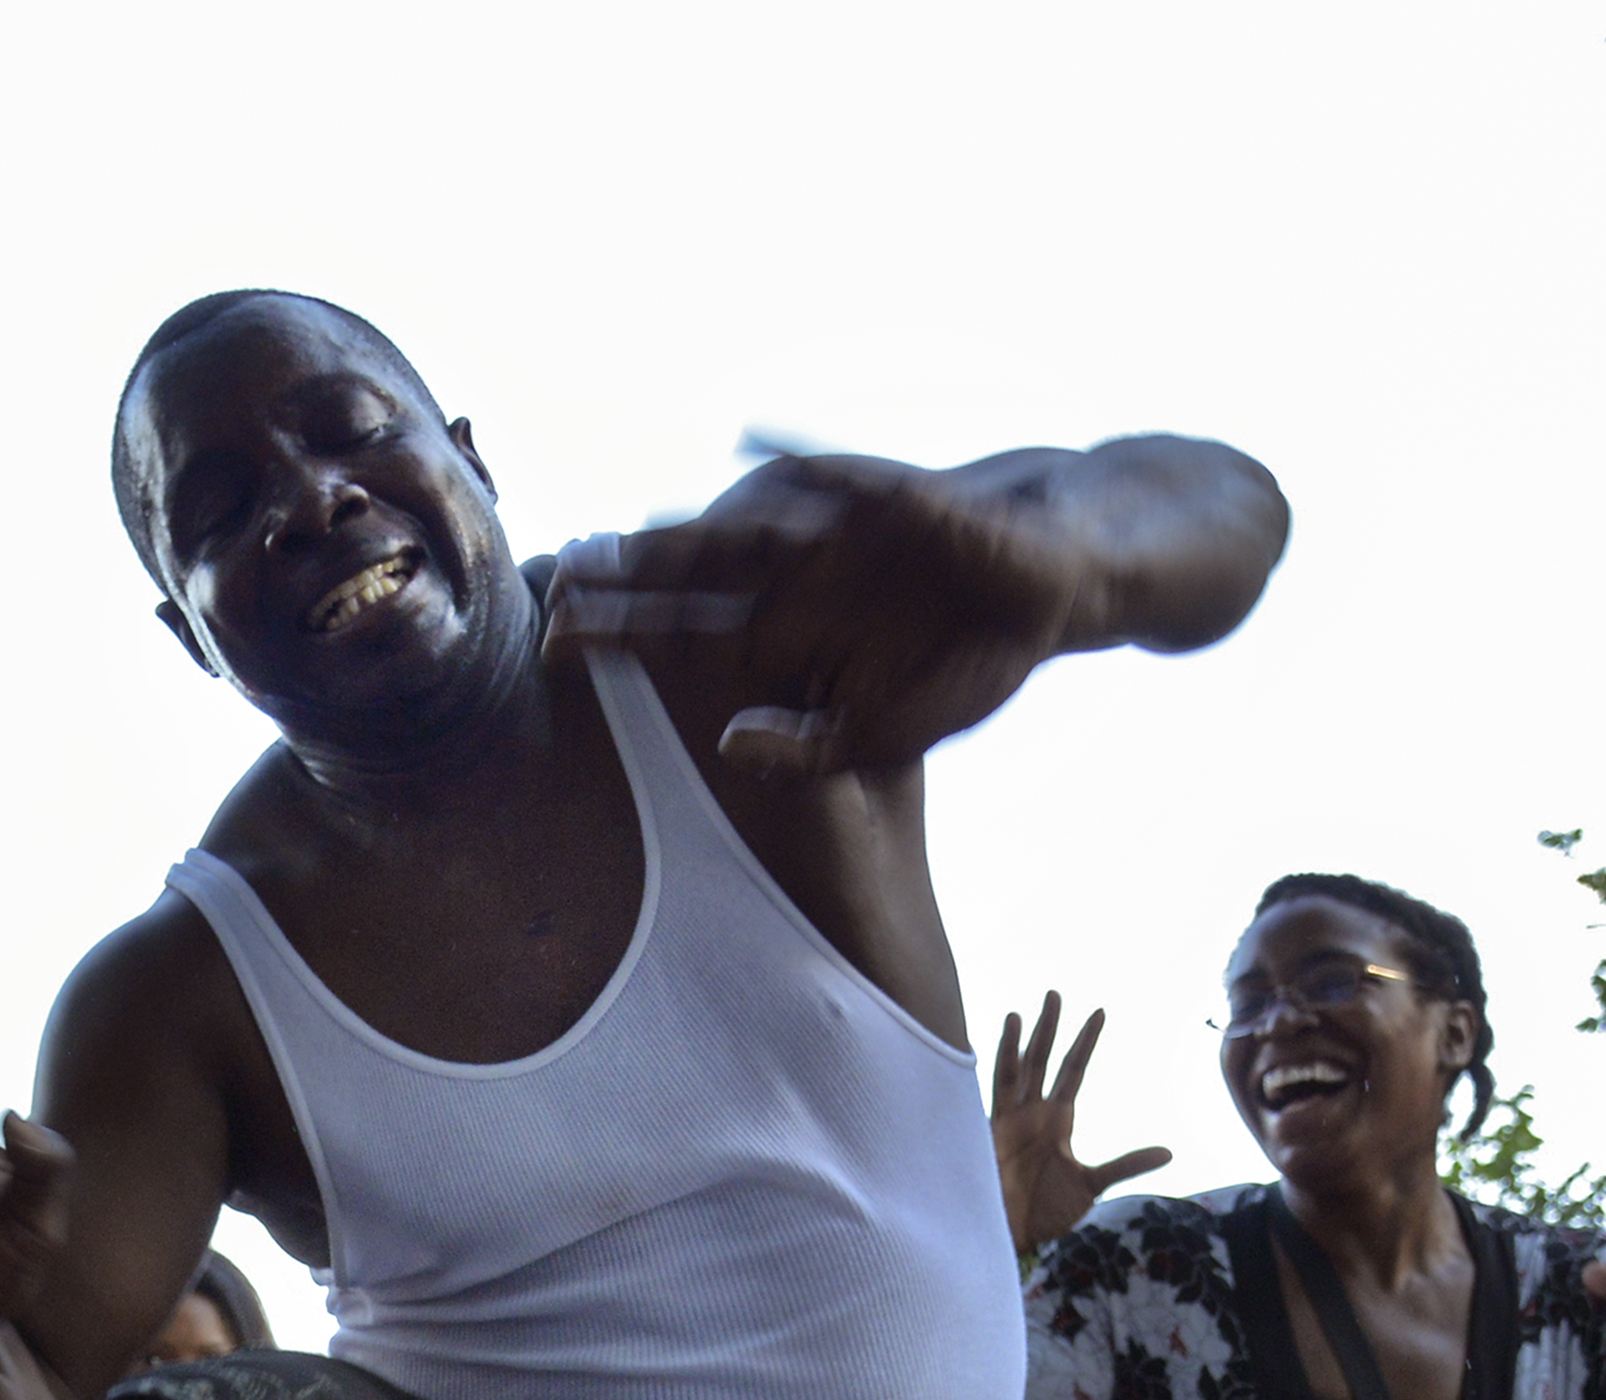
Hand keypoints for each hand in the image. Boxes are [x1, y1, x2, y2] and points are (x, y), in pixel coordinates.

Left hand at [547, 456, 1084, 777]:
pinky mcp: (885, 494)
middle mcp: (791, 572)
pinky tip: (747, 442)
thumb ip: (806, 751)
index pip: (682, 630)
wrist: (1053, 590)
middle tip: (555, 574)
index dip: (619, 632)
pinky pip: (833, 471)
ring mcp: (832, 528)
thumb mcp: (882, 732)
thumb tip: (727, 745)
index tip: (552, 644)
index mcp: (782, 630)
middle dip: (626, 572)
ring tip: (627, 534)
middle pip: (691, 568)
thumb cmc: (965, 659)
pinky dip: (793, 457)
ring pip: (742, 523)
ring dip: (687, 524)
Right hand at [989, 993, 1164, 1259]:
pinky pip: (990, 1098)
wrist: (1013, 1238)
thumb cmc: (1046, 1213)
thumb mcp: (1092, 1186)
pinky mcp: (989, 1136)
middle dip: (1049, 1027)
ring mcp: (1008, 1121)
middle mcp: (1031, 1113)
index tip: (1099, 1011)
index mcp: (1058, 1120)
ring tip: (1020, 1014)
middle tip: (1056, 993)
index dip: (1085, 1041)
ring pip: (1013, 1071)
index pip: (1073, 1069)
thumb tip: (1169, 1152)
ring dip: (1015, 1044)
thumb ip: (1125, 1165)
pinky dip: (990, 1074)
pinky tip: (983, 1049)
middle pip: (1041, 1060)